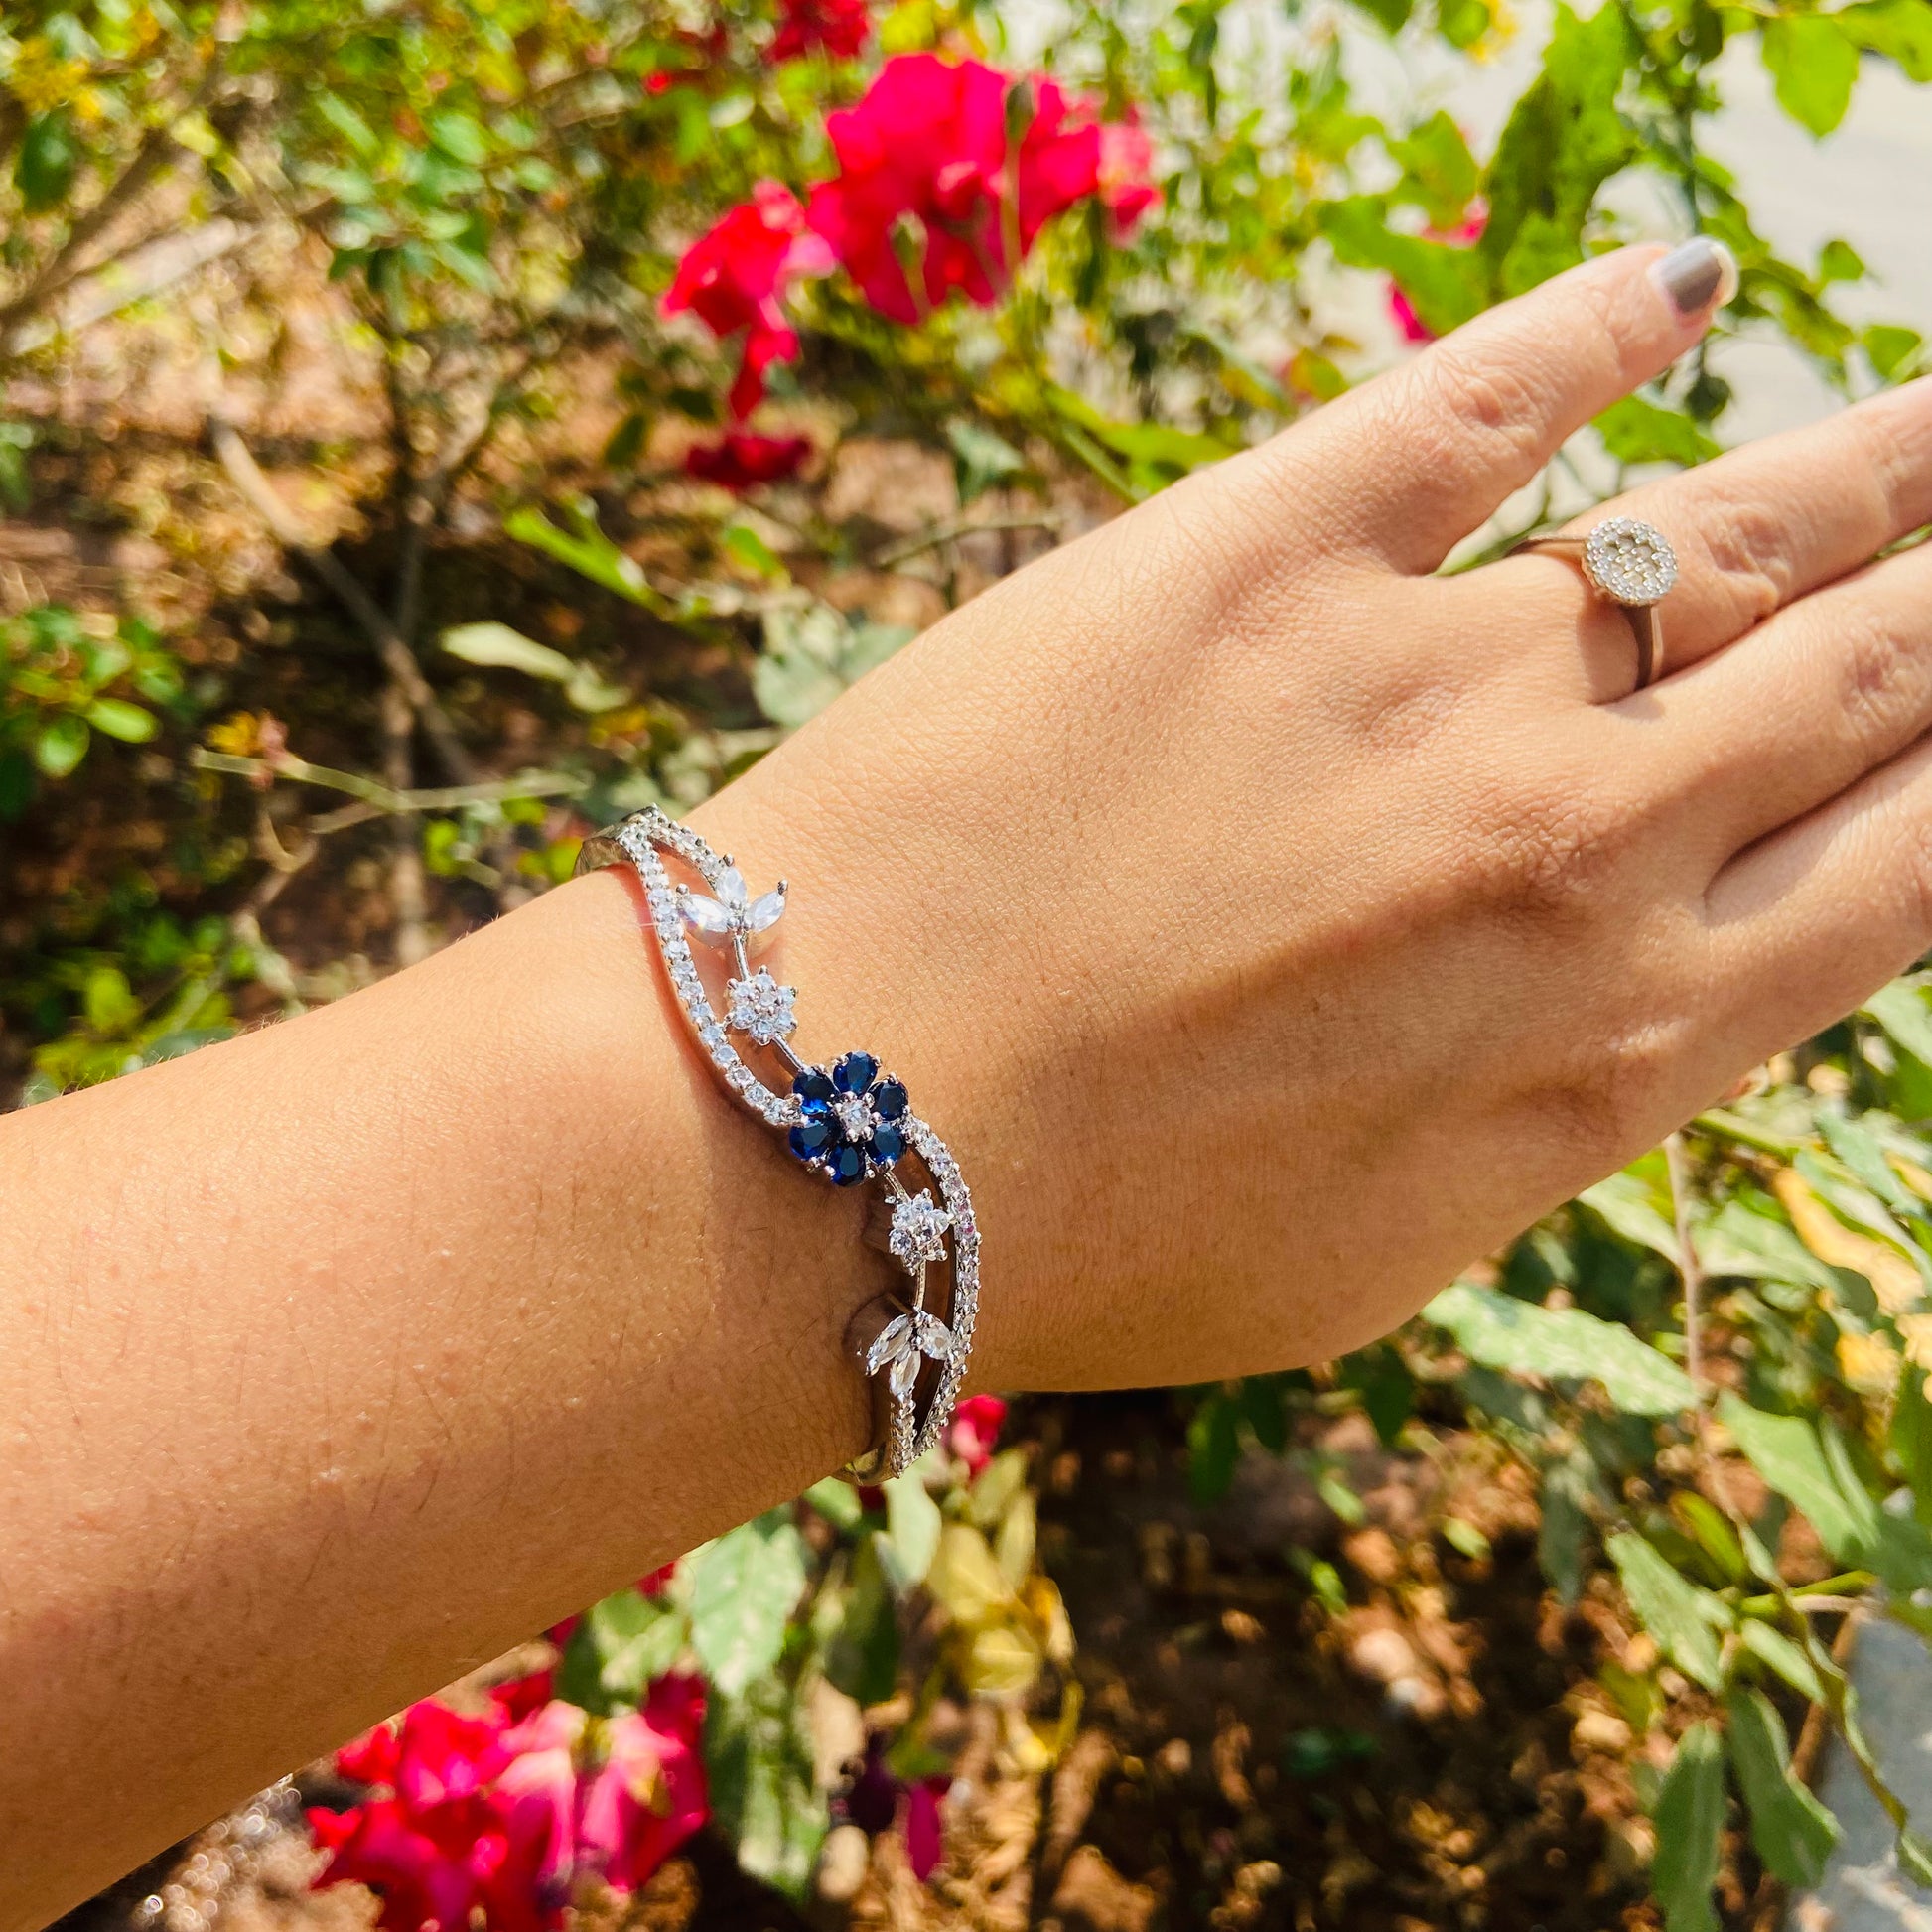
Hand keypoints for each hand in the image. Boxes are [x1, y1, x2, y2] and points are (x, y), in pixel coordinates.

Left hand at [692, 239, 1931, 1390]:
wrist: (830, 1143)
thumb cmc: (1087, 1241)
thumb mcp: (1377, 1245)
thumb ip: (1546, 1107)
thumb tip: (1643, 998)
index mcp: (1621, 1040)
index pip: (1918, 857)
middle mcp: (1581, 847)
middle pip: (1873, 669)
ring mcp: (1428, 681)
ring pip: (1739, 525)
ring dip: (1887, 455)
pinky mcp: (1255, 558)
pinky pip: (1479, 401)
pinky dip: (1590, 327)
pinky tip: (1671, 285)